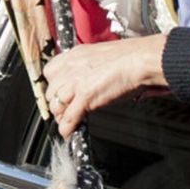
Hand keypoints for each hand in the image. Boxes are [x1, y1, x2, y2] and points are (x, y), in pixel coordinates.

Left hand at [43, 34, 166, 135]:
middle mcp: (70, 68)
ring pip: (56, 106)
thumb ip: (88, 67)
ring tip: (68, 121)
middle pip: (51, 91)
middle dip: (58, 102)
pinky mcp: (85, 97)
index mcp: (73, 55)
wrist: (139, 60)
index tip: (60, 92)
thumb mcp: (99, 56)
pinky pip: (69, 117)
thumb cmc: (129, 56)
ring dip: (61, 116)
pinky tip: (68, 133)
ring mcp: (75, 83)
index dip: (55, 85)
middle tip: (66, 109)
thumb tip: (87, 79)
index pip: (50, 72)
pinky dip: (67, 128)